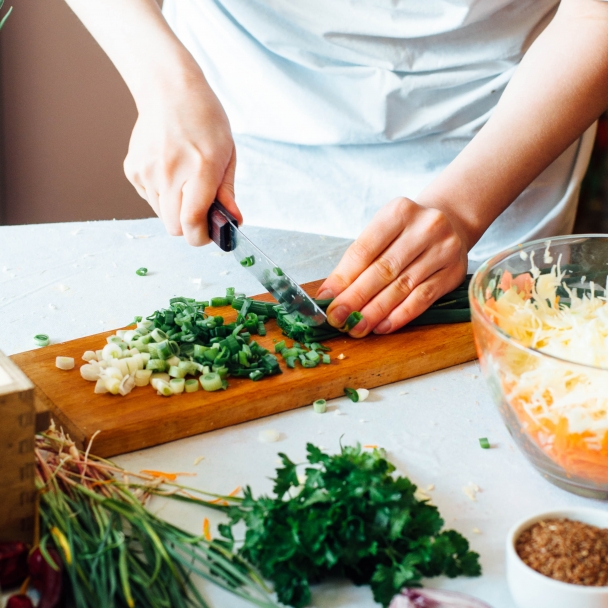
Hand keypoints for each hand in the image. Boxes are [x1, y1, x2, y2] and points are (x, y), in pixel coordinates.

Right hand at [124, 73, 241, 245]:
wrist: (168, 91)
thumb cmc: (204, 121)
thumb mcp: (227, 154)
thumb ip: (227, 192)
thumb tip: (234, 221)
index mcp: (199, 169)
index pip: (192, 221)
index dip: (201, 236)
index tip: (210, 234)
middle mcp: (169, 173)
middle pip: (174, 227)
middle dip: (190, 226)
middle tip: (201, 210)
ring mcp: (146, 172)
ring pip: (161, 215)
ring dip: (175, 209)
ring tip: (185, 182)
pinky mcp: (133, 170)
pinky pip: (149, 199)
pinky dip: (161, 195)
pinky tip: (170, 171)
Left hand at [316, 197, 468, 336]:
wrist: (450, 222)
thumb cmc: (405, 231)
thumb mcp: (382, 231)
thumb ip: (359, 260)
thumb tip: (332, 294)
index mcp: (399, 211)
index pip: (364, 250)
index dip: (343, 277)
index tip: (326, 299)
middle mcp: (425, 227)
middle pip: (383, 270)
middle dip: (356, 298)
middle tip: (338, 318)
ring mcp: (443, 250)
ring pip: (403, 287)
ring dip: (375, 311)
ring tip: (357, 327)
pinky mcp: (453, 272)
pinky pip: (423, 299)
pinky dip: (400, 315)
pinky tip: (382, 326)